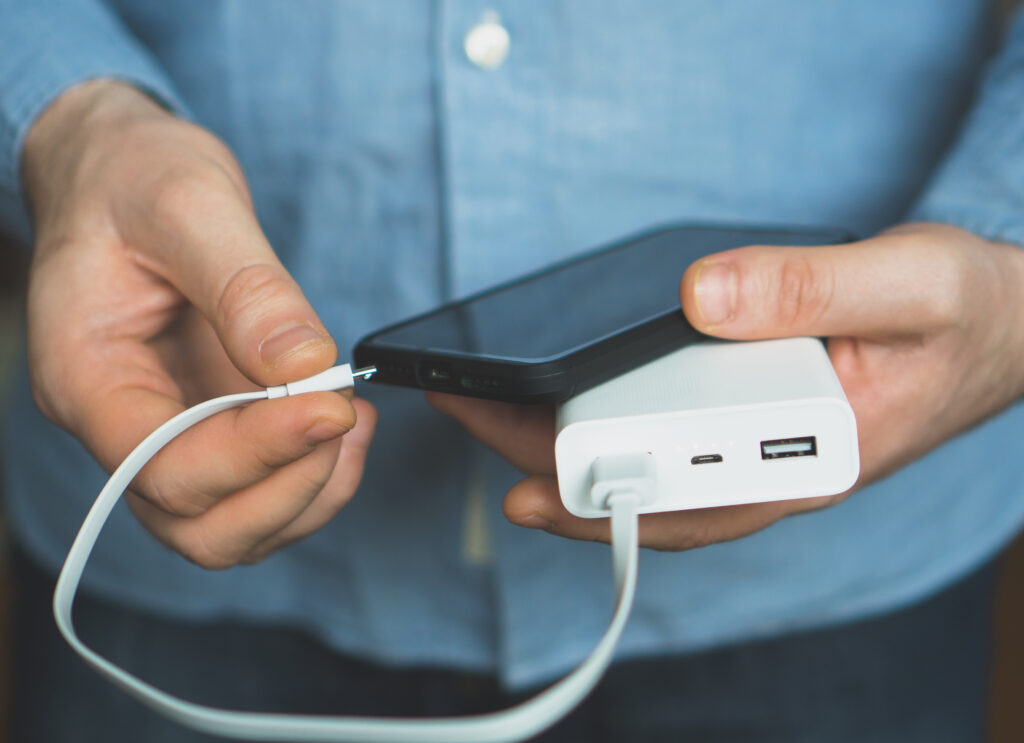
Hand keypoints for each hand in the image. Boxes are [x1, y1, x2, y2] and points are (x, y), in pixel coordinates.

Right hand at [23, 80, 376, 567]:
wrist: (118, 171)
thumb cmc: (131, 178)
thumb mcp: (187, 205)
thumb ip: (246, 288)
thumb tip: (306, 366)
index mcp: (88, 376)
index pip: (162, 465)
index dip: (254, 454)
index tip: (331, 407)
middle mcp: (120, 423)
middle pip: (198, 526)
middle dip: (286, 489)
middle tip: (343, 418)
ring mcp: (166, 431)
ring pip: (232, 525)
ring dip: (307, 493)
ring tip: (353, 420)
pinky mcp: (208, 423)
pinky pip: (256, 488)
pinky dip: (312, 475)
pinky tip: (344, 420)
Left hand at [430, 223, 1023, 548]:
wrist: (1001, 327)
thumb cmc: (963, 314)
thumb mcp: (908, 284)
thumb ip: (814, 288)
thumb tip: (705, 294)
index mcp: (819, 454)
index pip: (697, 496)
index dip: (609, 495)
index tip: (527, 485)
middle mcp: (780, 468)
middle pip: (654, 488)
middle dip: (557, 463)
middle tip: (472, 416)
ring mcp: (763, 449)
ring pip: (654, 467)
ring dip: (572, 445)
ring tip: (492, 409)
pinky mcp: (753, 420)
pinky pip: (670, 440)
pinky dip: (613, 428)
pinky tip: (564, 411)